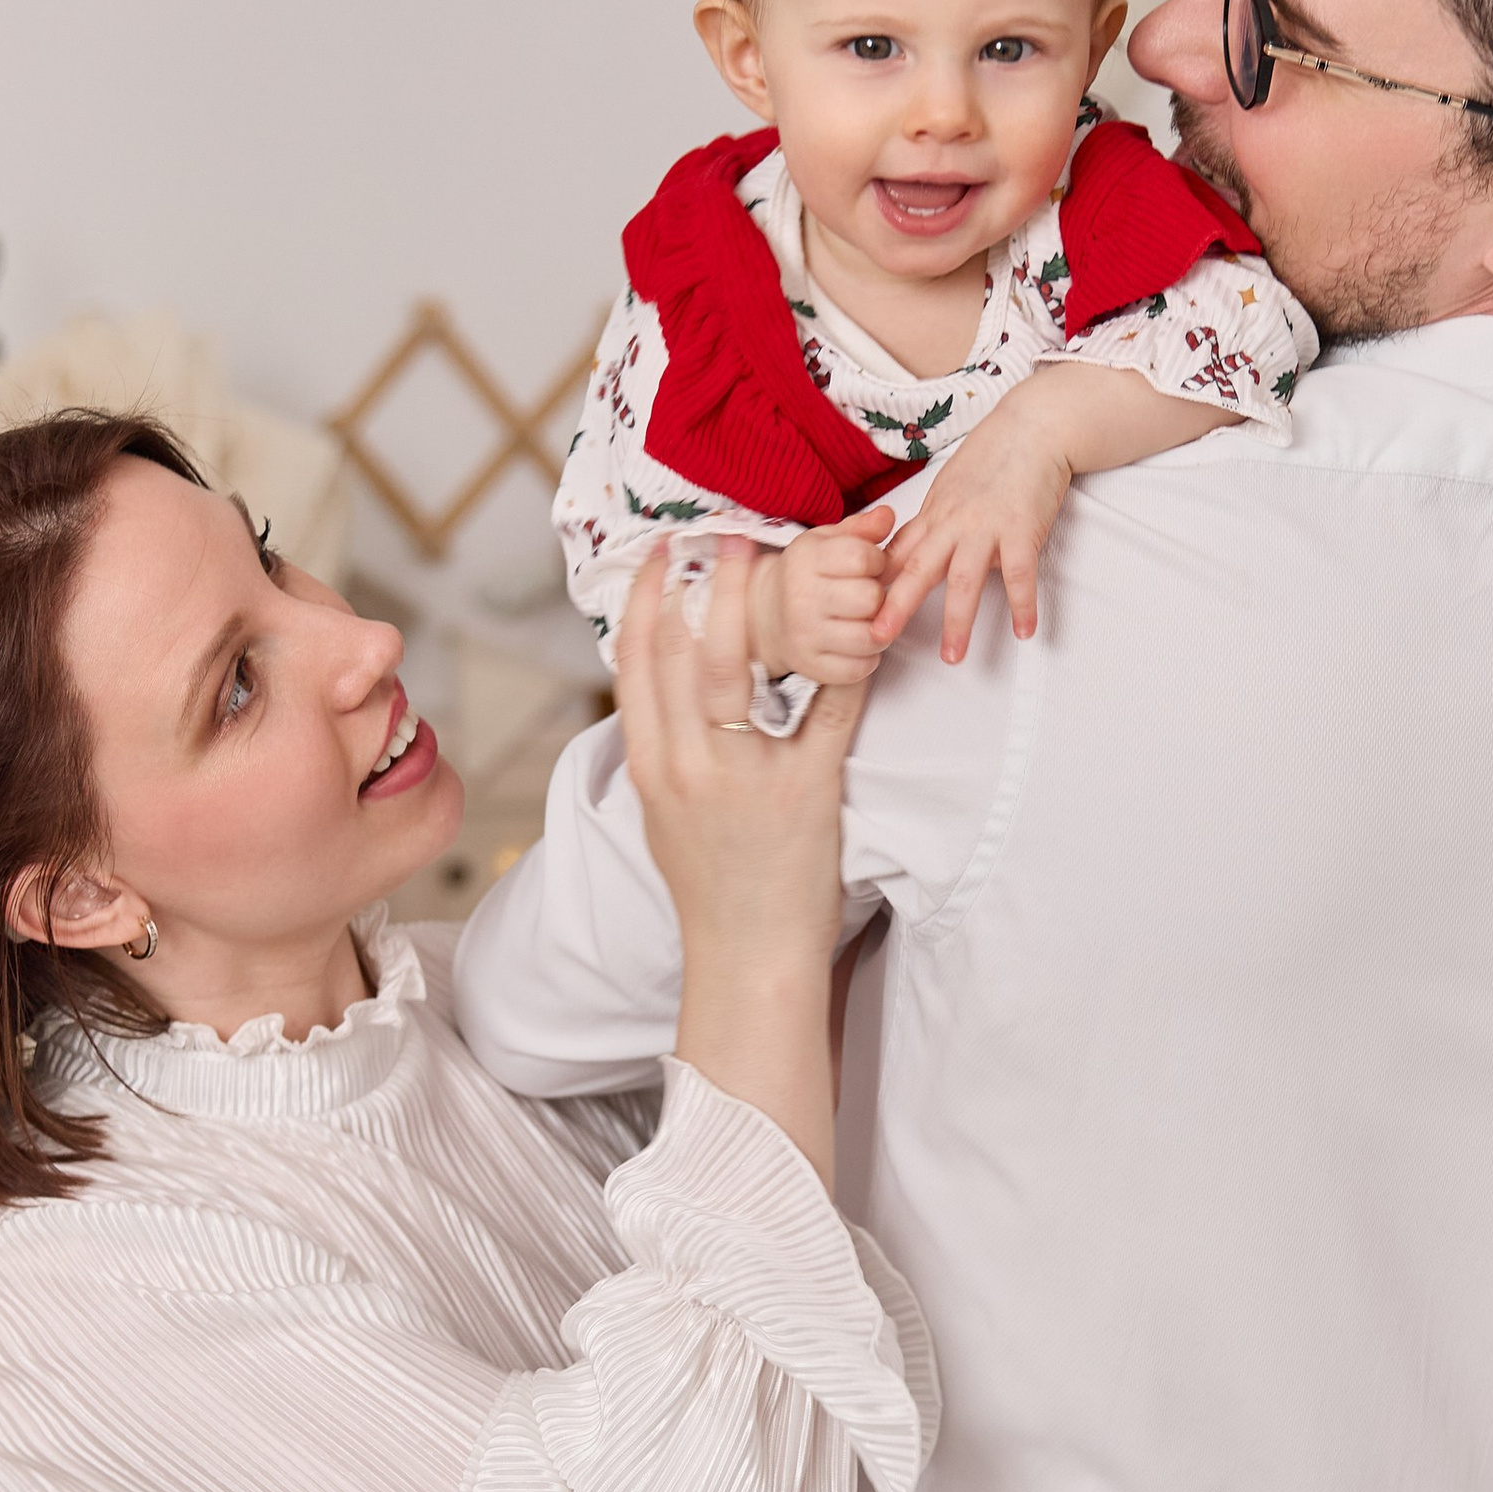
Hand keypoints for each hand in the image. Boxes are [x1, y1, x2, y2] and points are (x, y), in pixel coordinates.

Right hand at [613, 542, 861, 1182]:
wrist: (746, 958)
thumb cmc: (710, 886)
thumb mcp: (665, 815)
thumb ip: (661, 750)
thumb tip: (658, 691)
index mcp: (650, 766)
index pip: (635, 665)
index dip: (644, 602)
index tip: (655, 555)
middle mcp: (687, 765)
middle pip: (685, 652)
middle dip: (701, 584)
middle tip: (723, 533)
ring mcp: (745, 777)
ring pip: (742, 670)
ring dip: (756, 606)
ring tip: (774, 558)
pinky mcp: (805, 792)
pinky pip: (824, 713)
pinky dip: (842, 666)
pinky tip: (856, 629)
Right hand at [751, 508, 896, 686]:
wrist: (767, 616)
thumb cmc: (806, 576)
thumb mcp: (826, 542)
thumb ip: (860, 528)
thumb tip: (887, 516)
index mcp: (805, 559)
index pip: (863, 557)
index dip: (878, 561)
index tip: (869, 566)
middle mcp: (800, 598)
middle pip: (870, 599)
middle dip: (877, 596)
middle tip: (866, 595)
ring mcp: (805, 636)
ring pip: (871, 637)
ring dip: (877, 629)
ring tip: (865, 619)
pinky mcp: (812, 667)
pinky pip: (861, 668)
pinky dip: (868, 658)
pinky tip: (856, 643)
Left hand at [873, 364, 1234, 662]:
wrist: (1032, 427)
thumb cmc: (992, 458)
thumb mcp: (949, 490)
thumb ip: (931, 526)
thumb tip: (908, 557)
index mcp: (934, 516)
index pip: (896, 557)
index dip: (874, 587)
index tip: (853, 614)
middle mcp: (953, 524)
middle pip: (917, 571)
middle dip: (895, 608)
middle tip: (876, 639)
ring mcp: (987, 527)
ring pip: (964, 580)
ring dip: (958, 621)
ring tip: (953, 657)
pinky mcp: (1023, 529)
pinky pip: (1021, 574)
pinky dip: (1023, 605)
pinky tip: (1026, 631)